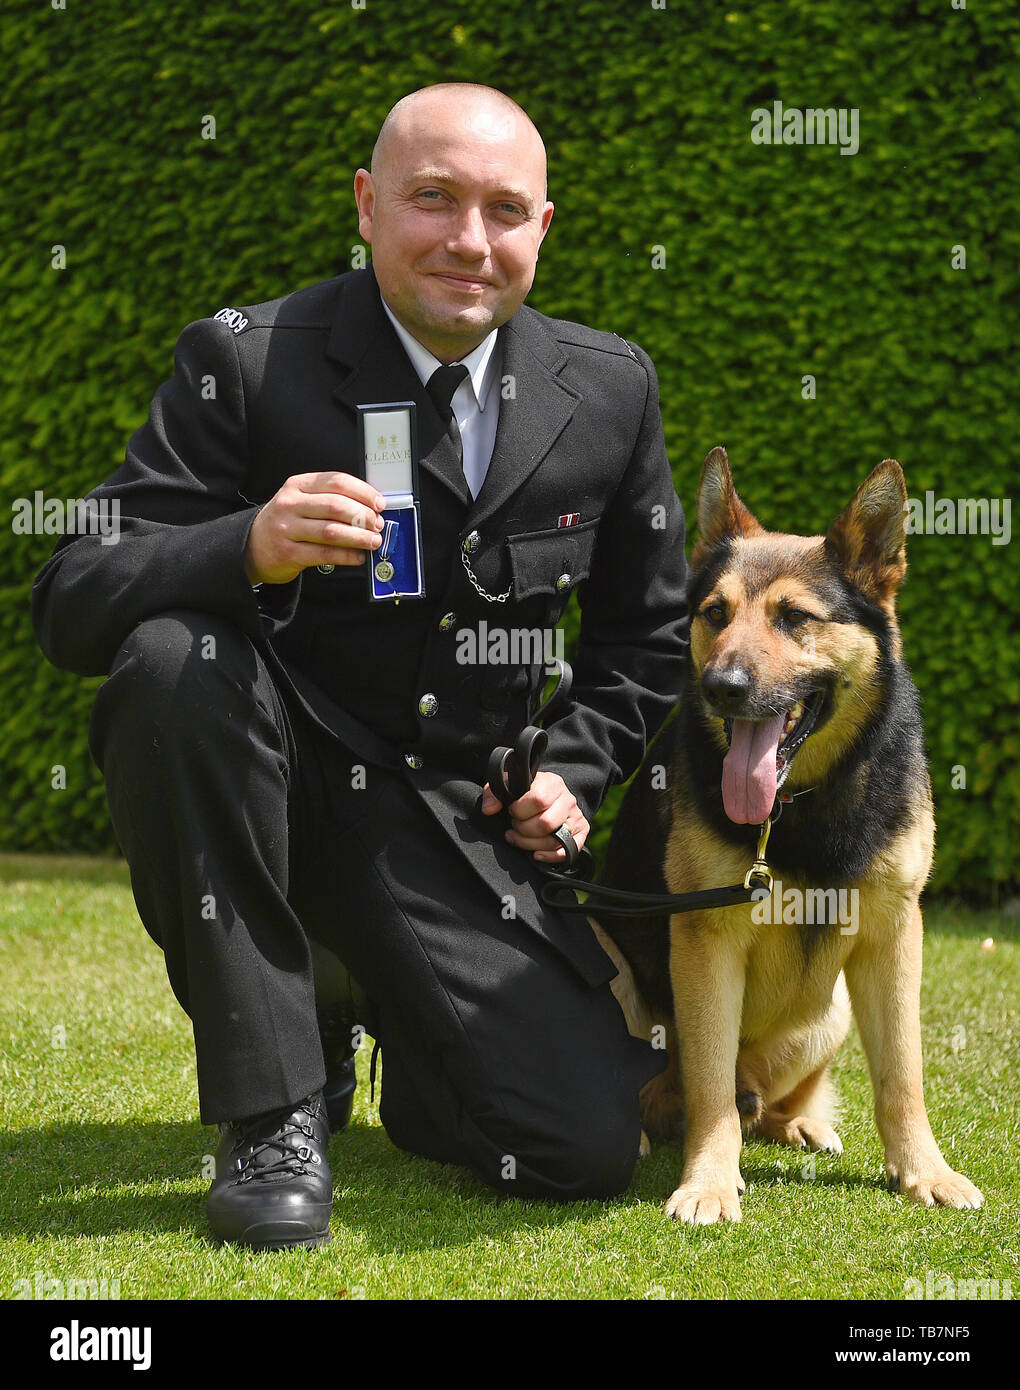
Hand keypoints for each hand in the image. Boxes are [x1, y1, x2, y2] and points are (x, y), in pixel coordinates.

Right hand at [244, 471, 386, 584]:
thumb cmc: (286, 521)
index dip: (363, 492)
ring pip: (332, 531)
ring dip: (359, 537)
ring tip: (373, 541)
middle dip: (364, 516)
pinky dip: (347, 556)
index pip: (336, 481)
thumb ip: (329, 499)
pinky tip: (358, 557)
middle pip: (336, 505)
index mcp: (297, 485)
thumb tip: (370, 507)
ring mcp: (287, 529)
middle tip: (378, 525)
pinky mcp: (289, 553)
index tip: (379, 503)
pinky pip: (325, 554)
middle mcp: (290, 504)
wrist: (252, 545)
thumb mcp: (301, 500)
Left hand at [481, 770, 589, 863]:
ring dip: (530, 844)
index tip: (512, 811)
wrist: (544, 797)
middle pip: (546, 823)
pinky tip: (535, 854)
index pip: (538, 799)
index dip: (519, 810)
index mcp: (552, 783)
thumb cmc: (523, 793)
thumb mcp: (507, 785)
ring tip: (519, 837)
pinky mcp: (581, 832)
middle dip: (523, 829)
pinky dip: (550, 856)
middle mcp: (568, 799)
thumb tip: (489, 809)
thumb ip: (493, 792)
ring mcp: (576, 816)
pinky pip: (569, 850)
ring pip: (554, 839)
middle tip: (515, 825)